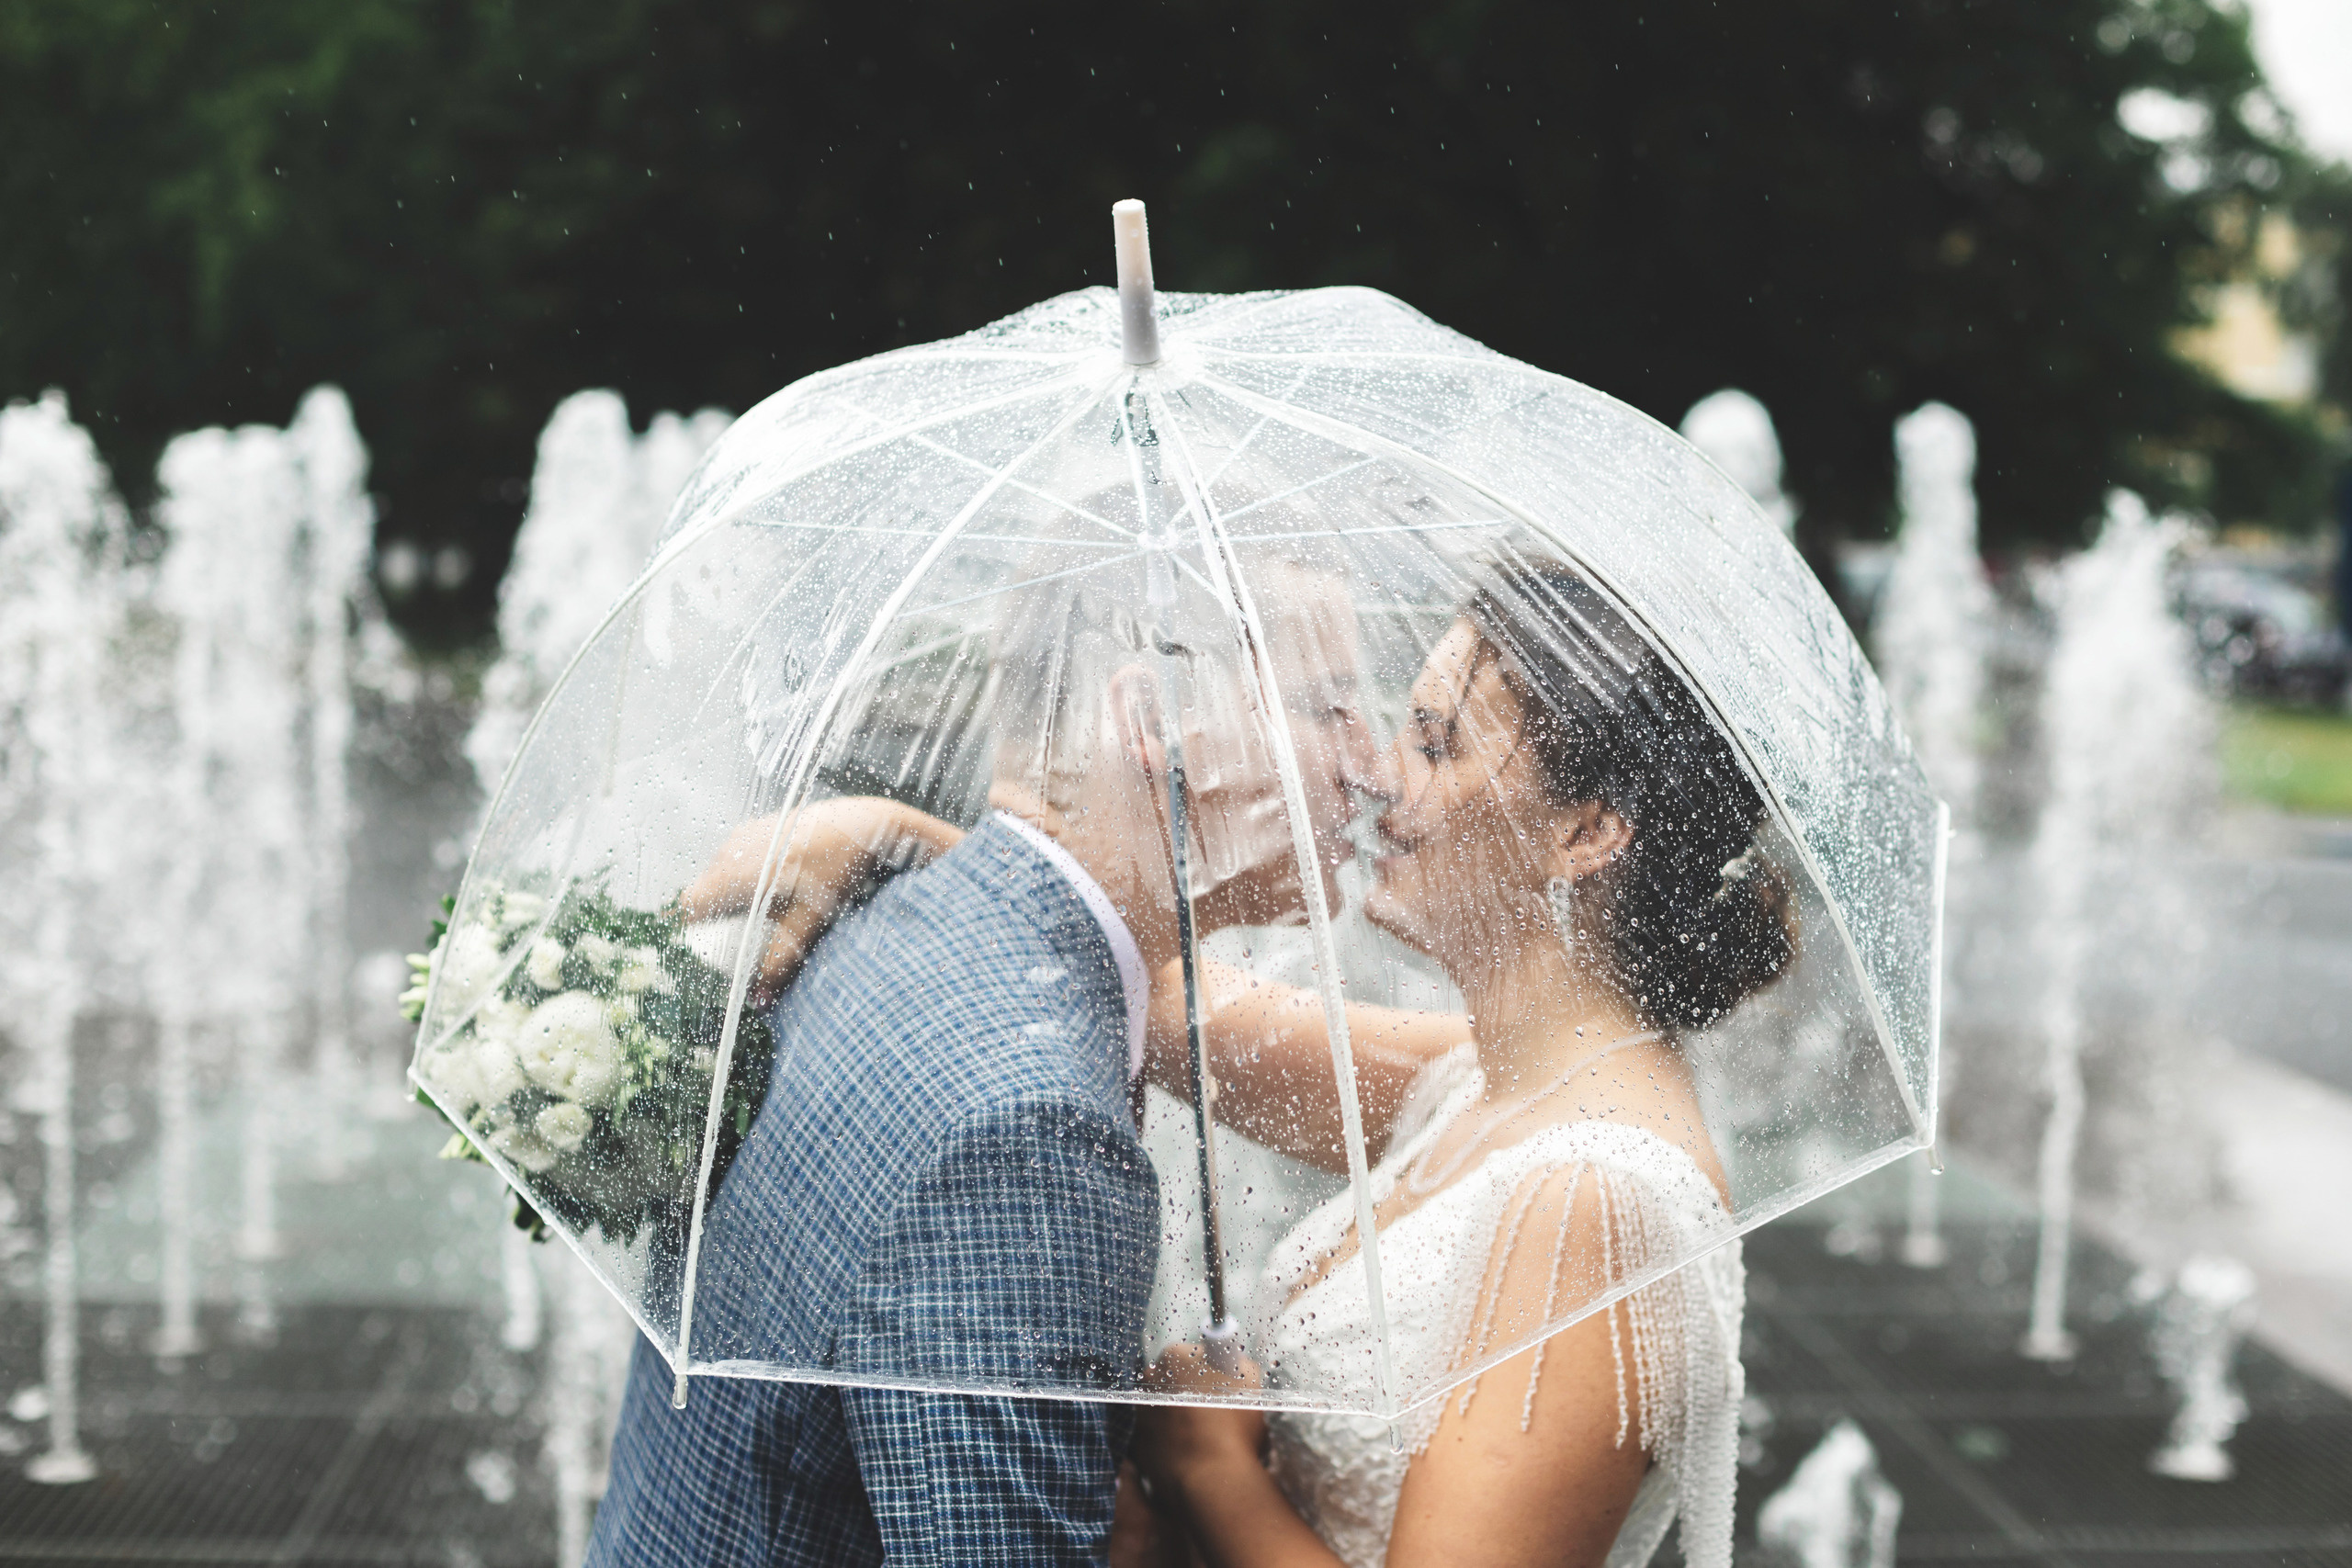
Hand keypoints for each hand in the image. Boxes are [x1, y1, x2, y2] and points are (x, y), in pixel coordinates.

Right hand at [681, 798, 957, 1001]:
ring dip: (729, 896)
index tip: (709, 945)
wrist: (863, 822)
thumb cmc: (839, 864)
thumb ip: (781, 957)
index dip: (692, 928)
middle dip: (713, 917)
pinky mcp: (759, 827)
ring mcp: (745, 833)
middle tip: (738, 938)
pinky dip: (743, 876)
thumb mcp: (811, 918)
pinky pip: (735, 857)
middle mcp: (733, 848)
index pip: (689, 903)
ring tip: (760, 914)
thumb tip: (759, 996)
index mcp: (736, 871)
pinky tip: (772, 887)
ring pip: (718, 872)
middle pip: (702, 890)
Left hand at [1135, 1342, 1266, 1491]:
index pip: (1194, 1354)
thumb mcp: (1250, 1384)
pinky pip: (1160, 1440)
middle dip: (1194, 1393)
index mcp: (1173, 1358)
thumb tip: (1237, 1367)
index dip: (1213, 1369)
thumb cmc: (1232, 1425)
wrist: (1210, 1478)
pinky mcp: (1139, 1448)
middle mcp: (1149, 1383)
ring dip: (1183, 1420)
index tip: (1225, 1384)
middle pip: (1176, 1382)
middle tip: (1220, 1413)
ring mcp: (1140, 1416)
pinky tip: (1196, 1456)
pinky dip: (1174, 1445)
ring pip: (1167, 1412)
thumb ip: (1241, 1366)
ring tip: (1210, 1439)